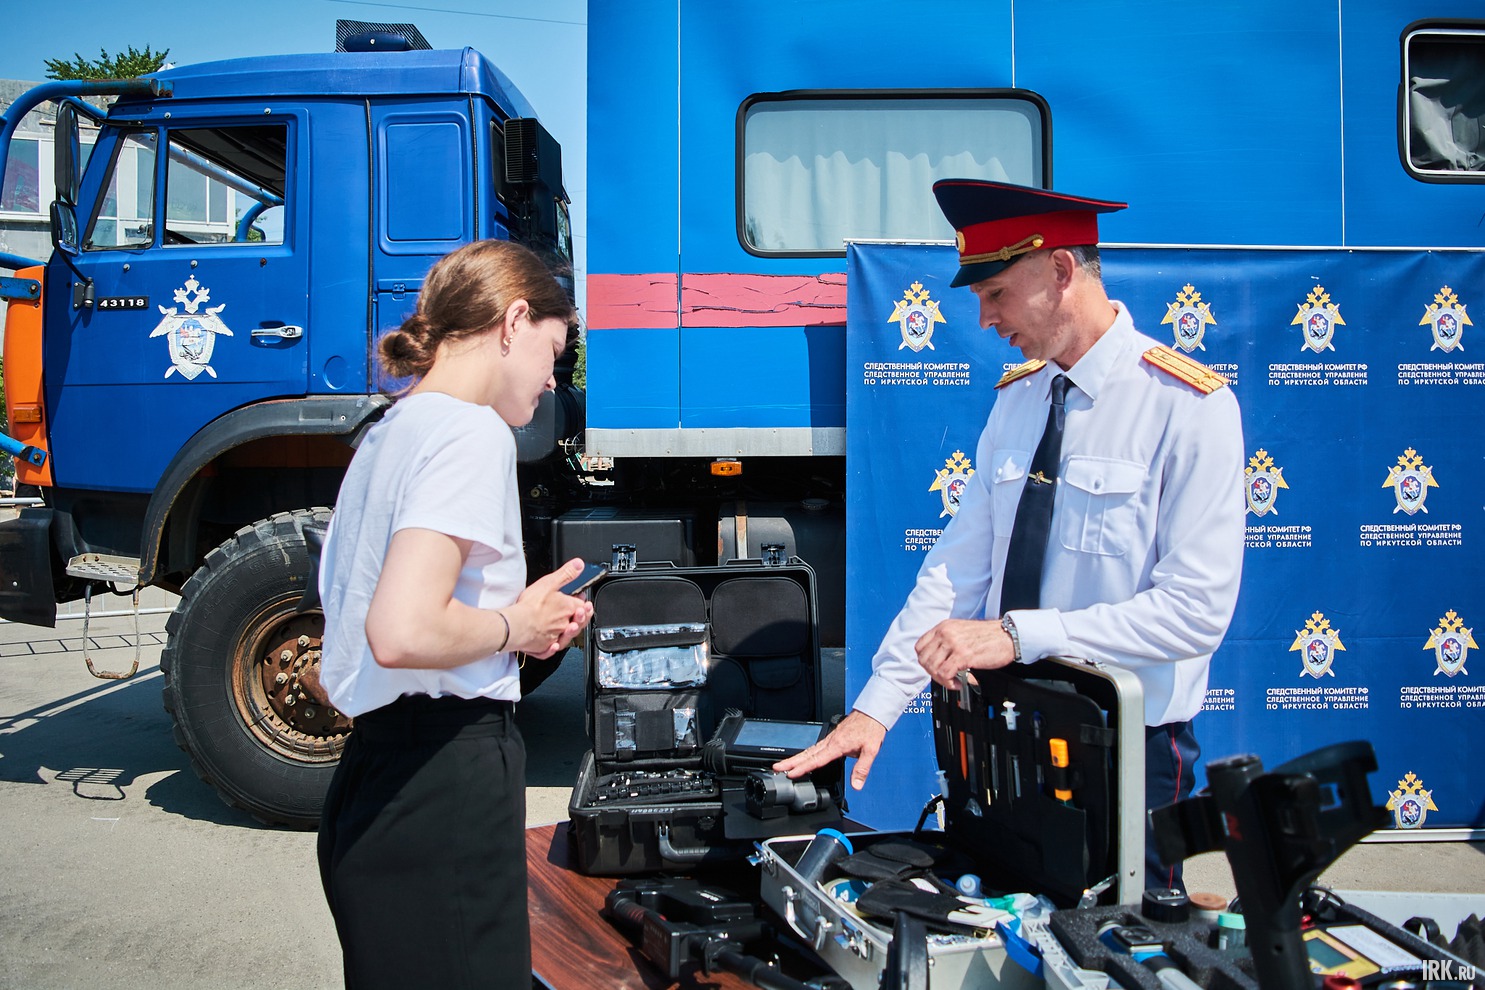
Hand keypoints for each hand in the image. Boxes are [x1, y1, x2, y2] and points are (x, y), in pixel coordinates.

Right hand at [509, 558, 593, 658]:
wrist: (517, 625)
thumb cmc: (531, 606)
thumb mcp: (550, 582)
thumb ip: (566, 574)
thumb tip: (579, 565)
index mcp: (568, 609)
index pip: (582, 606)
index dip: (582, 602)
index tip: (581, 598)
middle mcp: (564, 625)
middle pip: (577, 623)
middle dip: (580, 617)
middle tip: (580, 612)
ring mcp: (554, 637)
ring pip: (566, 636)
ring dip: (571, 631)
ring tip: (571, 626)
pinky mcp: (542, 647)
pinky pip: (550, 649)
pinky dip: (552, 647)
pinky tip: (552, 645)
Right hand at [772, 710, 886, 790]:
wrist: (872, 712)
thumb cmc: (871, 729)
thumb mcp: (871, 750)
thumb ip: (862, 769)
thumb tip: (857, 785)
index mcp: (838, 745)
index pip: (817, 760)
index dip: (803, 768)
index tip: (791, 773)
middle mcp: (831, 741)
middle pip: (807, 754)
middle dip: (791, 762)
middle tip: (777, 768)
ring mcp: (830, 738)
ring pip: (809, 749)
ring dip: (796, 757)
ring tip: (784, 764)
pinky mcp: (833, 737)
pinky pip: (815, 746)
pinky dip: (806, 752)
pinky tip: (804, 756)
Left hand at [915, 618, 1015, 687]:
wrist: (1009, 635)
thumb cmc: (990, 636)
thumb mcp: (962, 631)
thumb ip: (948, 641)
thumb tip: (937, 658)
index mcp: (944, 627)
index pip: (920, 647)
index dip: (925, 661)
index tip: (934, 668)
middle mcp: (946, 633)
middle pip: (924, 659)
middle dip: (933, 673)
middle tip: (946, 677)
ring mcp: (953, 643)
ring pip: (933, 668)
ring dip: (942, 680)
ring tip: (954, 681)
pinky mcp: (963, 655)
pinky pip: (945, 674)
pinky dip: (950, 683)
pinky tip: (960, 683)